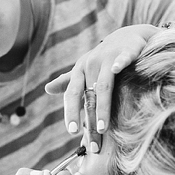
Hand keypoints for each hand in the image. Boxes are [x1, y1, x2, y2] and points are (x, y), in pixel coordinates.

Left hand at [45, 24, 157, 151]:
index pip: (72, 95)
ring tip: (103, 128)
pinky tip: (117, 69)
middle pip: (88, 94)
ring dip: (102, 107)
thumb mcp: (84, 69)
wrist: (127, 35)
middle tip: (90, 139)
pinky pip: (122, 58)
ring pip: (103, 85)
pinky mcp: (126, 51)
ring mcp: (108, 57)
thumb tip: (47, 89)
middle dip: (88, 118)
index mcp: (80, 71)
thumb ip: (68, 81)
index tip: (72, 132)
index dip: (71, 112)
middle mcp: (91, 65)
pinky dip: (119, 63)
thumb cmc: (103, 58)